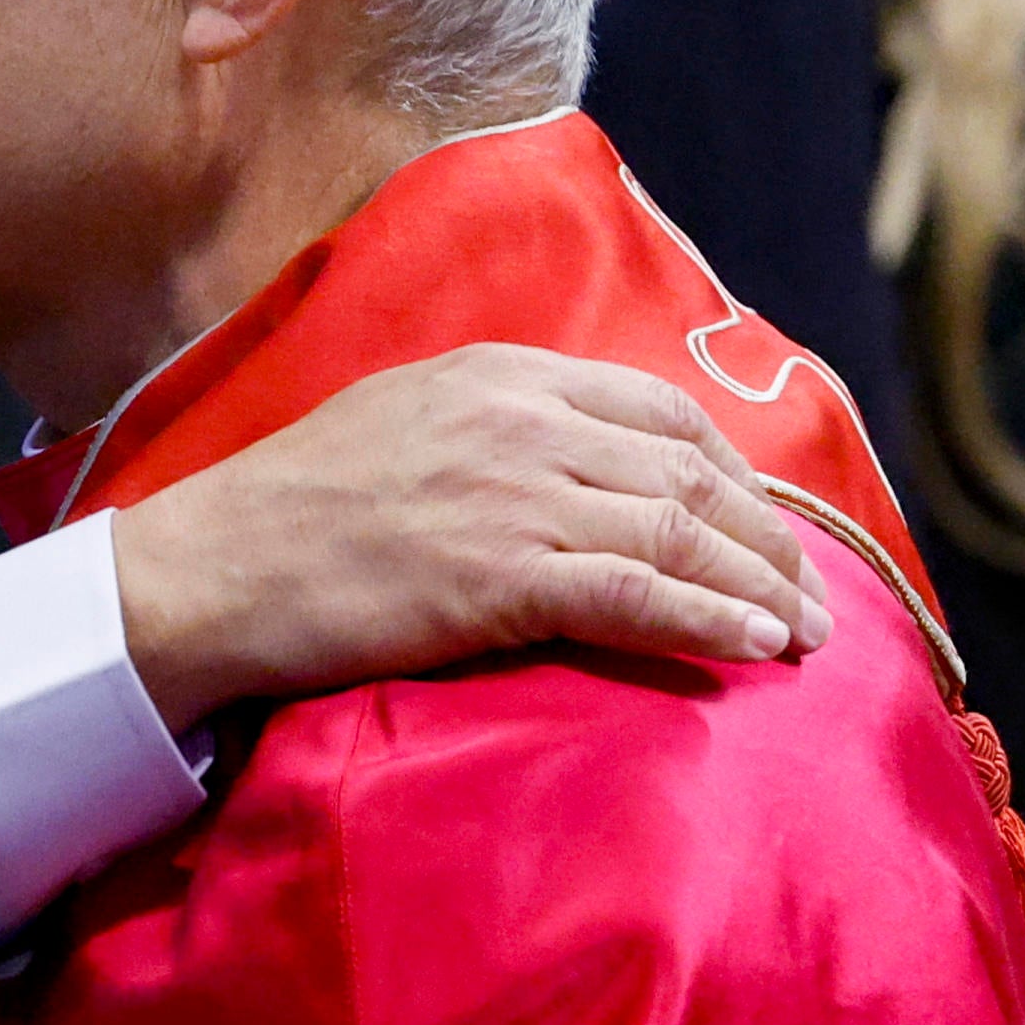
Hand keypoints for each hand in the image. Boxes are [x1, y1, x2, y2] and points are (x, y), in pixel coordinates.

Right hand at [111, 343, 831, 736]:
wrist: (212, 566)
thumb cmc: (289, 507)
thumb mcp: (397, 419)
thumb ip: (488, 425)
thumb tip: (563, 461)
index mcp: (498, 374)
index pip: (656, 411)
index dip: (729, 471)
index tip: (759, 521)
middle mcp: (521, 422)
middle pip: (687, 475)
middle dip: (765, 538)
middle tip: (813, 595)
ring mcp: (515, 497)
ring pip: (679, 534)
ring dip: (761, 588)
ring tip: (808, 634)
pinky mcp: (502, 577)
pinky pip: (639, 596)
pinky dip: (712, 622)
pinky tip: (757, 649)